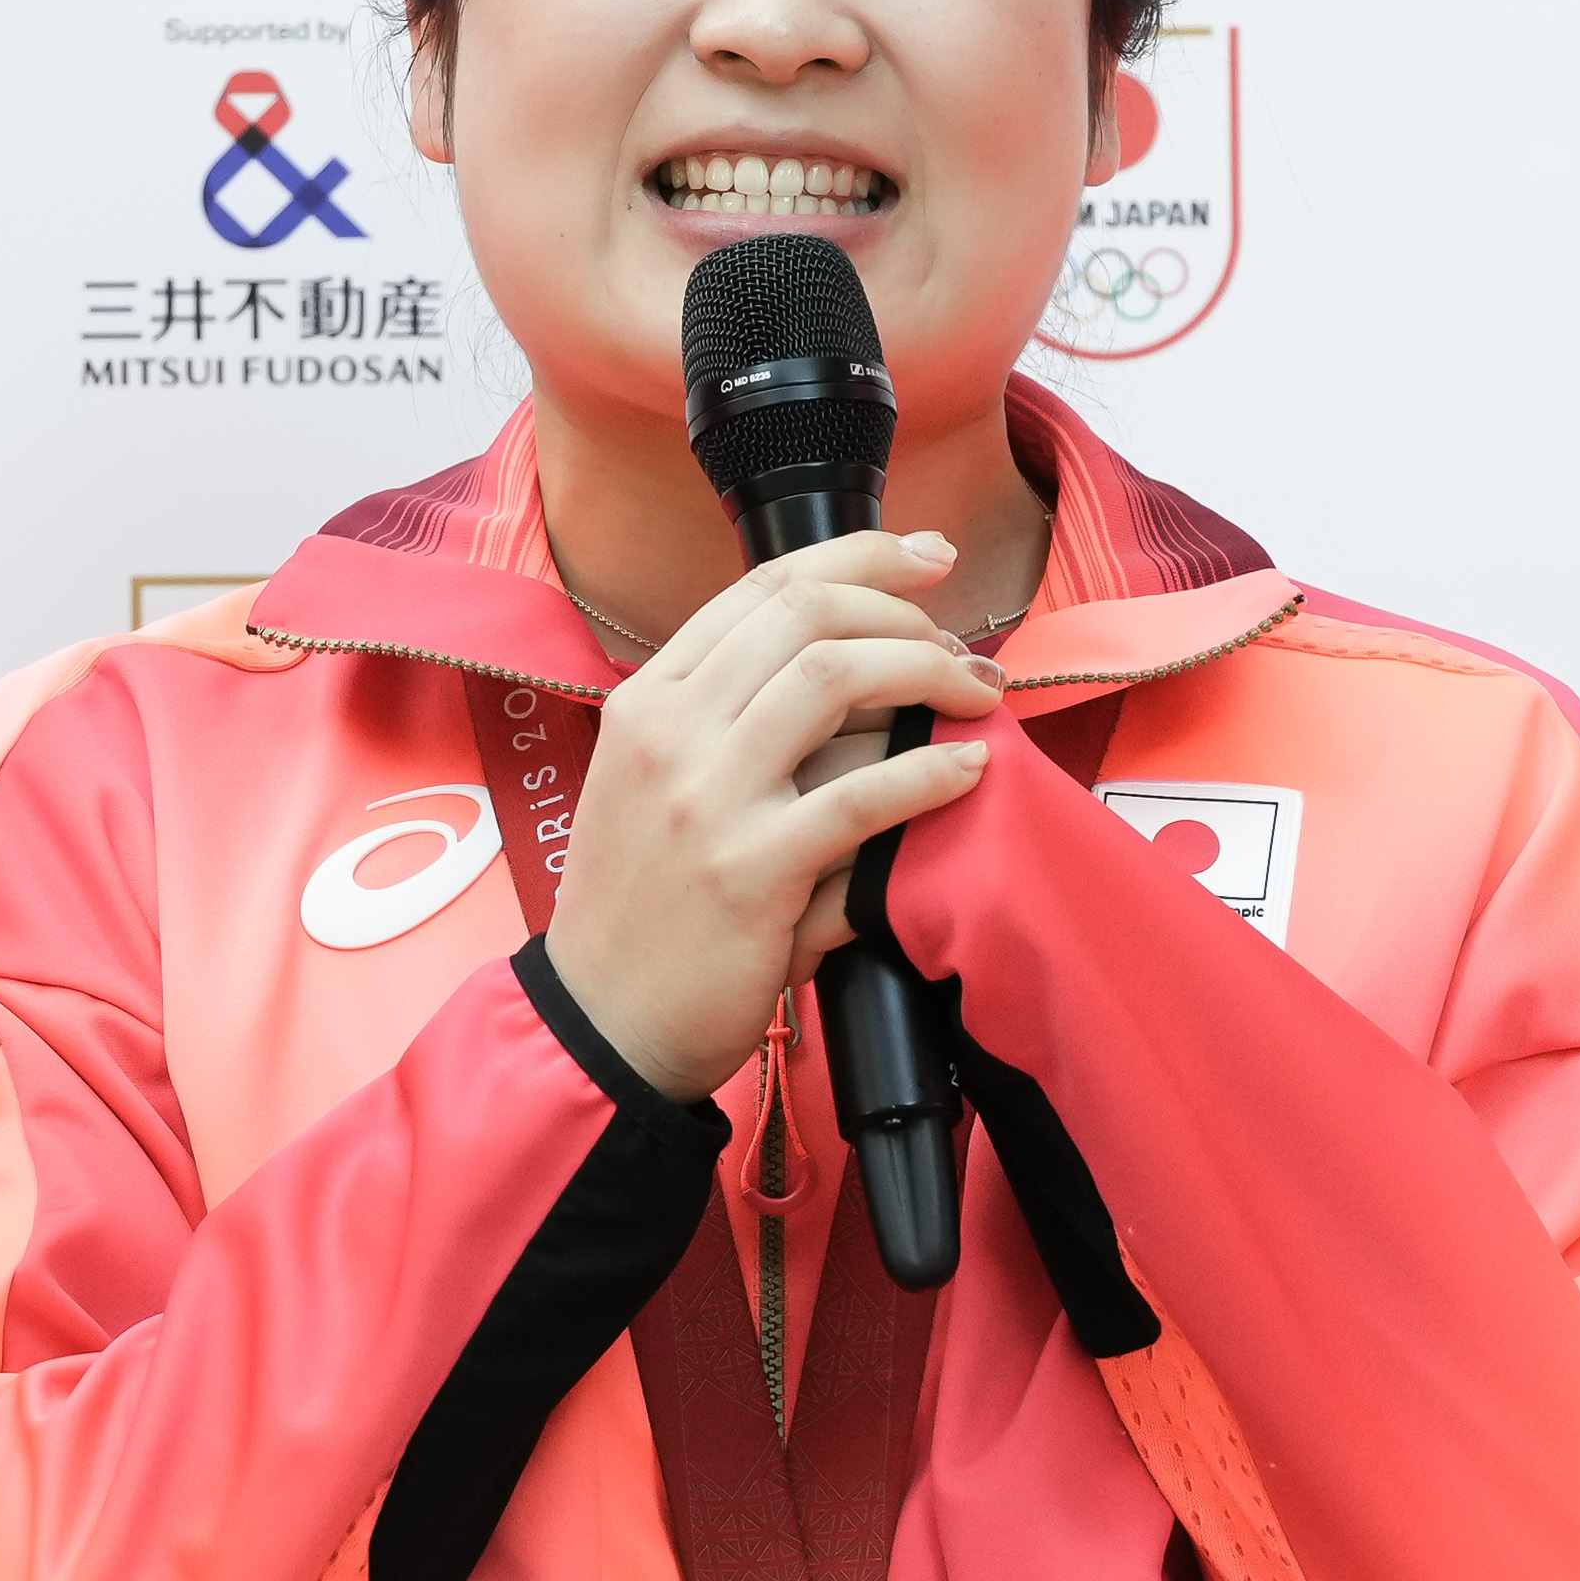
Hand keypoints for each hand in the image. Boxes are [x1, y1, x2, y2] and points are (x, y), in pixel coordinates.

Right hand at [544, 528, 1006, 1100]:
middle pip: (807, 614)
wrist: (603, 1023)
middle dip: (906, 611)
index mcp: (647, 701)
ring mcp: (704, 800)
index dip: (860, 557)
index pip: (762, 589)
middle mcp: (668, 732)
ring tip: (976, 697)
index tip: (928, 559)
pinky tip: (967, 770)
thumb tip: (863, 679)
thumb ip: (739, 727)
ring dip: (927, 672)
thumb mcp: (660, 790)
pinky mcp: (748, 873)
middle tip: (962, 648)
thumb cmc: (645, 910)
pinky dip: (928, 771)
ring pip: (833, 677)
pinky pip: (860, 799)